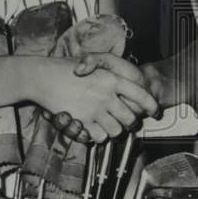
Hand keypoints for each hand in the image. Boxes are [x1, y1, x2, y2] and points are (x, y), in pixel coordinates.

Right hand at [37, 57, 157, 144]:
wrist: (42, 76)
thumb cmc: (66, 68)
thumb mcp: (93, 61)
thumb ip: (111, 72)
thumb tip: (124, 85)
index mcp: (112, 78)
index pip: (141, 95)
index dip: (151, 105)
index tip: (155, 111)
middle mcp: (106, 95)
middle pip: (131, 118)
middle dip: (130, 121)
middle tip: (125, 120)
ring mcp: (95, 110)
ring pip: (117, 130)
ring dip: (114, 129)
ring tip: (108, 123)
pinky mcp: (83, 122)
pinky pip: (100, 137)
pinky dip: (99, 135)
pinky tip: (95, 127)